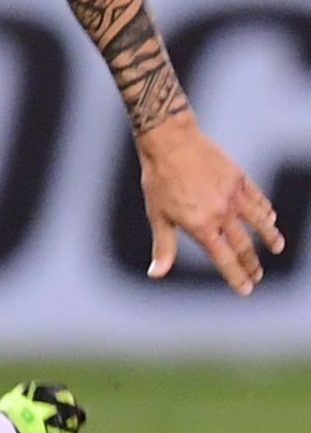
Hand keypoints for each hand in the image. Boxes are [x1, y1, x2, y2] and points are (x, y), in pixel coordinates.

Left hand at [139, 119, 284, 294]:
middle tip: (258, 276)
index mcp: (202, 227)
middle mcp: (222, 215)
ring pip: (259, 223)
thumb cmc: (159, 180)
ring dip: (270, 237)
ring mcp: (234, 196)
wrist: (171, 142)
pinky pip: (258, 199)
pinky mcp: (239, 179)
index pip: (224, 260)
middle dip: (252, 264)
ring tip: (277, 247)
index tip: (246, 290)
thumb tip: (156, 273)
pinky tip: (269, 216)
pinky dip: (265, 210)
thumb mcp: (157, 216)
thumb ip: (163, 247)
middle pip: (243, 246)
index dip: (236, 277)